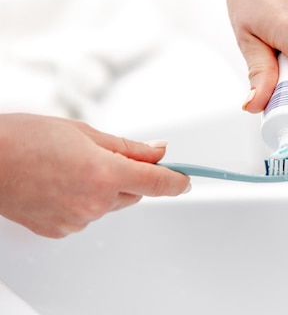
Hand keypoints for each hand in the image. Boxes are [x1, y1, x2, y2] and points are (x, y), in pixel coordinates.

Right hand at [0, 114, 189, 237]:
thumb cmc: (25, 139)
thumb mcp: (85, 132)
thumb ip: (129, 146)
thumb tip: (158, 150)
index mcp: (105, 173)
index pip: (158, 182)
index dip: (177, 180)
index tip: (186, 179)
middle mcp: (95, 202)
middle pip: (134, 192)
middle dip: (130, 176)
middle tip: (105, 157)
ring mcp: (78, 219)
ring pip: (110, 204)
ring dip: (105, 189)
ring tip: (72, 168)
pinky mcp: (61, 230)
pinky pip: (87, 215)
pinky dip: (83, 201)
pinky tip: (61, 184)